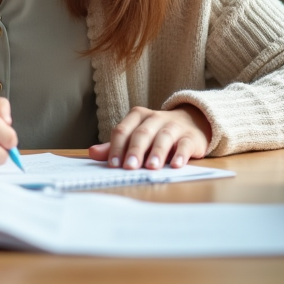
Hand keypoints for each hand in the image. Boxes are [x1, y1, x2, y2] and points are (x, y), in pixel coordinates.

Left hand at [88, 105, 211, 169]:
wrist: (192, 123)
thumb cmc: (156, 133)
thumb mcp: (136, 136)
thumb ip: (116, 145)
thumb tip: (92, 153)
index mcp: (138, 117)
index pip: (123, 129)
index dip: (117, 147)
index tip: (113, 164)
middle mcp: (155, 118)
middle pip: (142, 133)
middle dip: (135, 150)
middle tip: (130, 167)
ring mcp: (174, 126)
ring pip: (164, 136)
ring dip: (157, 152)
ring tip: (151, 167)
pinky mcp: (191, 136)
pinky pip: (185, 144)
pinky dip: (180, 154)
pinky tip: (176, 165)